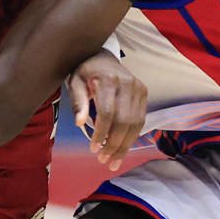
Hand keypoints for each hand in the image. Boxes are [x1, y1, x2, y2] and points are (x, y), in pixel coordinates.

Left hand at [66, 51, 146, 170]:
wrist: (103, 57)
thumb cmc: (85, 72)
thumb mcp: (75, 82)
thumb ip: (78, 102)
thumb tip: (79, 123)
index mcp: (109, 80)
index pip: (107, 112)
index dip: (101, 133)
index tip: (93, 149)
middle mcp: (128, 83)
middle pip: (124, 121)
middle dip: (114, 144)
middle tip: (104, 160)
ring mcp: (139, 88)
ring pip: (135, 124)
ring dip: (125, 146)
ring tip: (113, 160)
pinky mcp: (144, 93)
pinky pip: (140, 120)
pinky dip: (131, 137)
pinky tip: (122, 149)